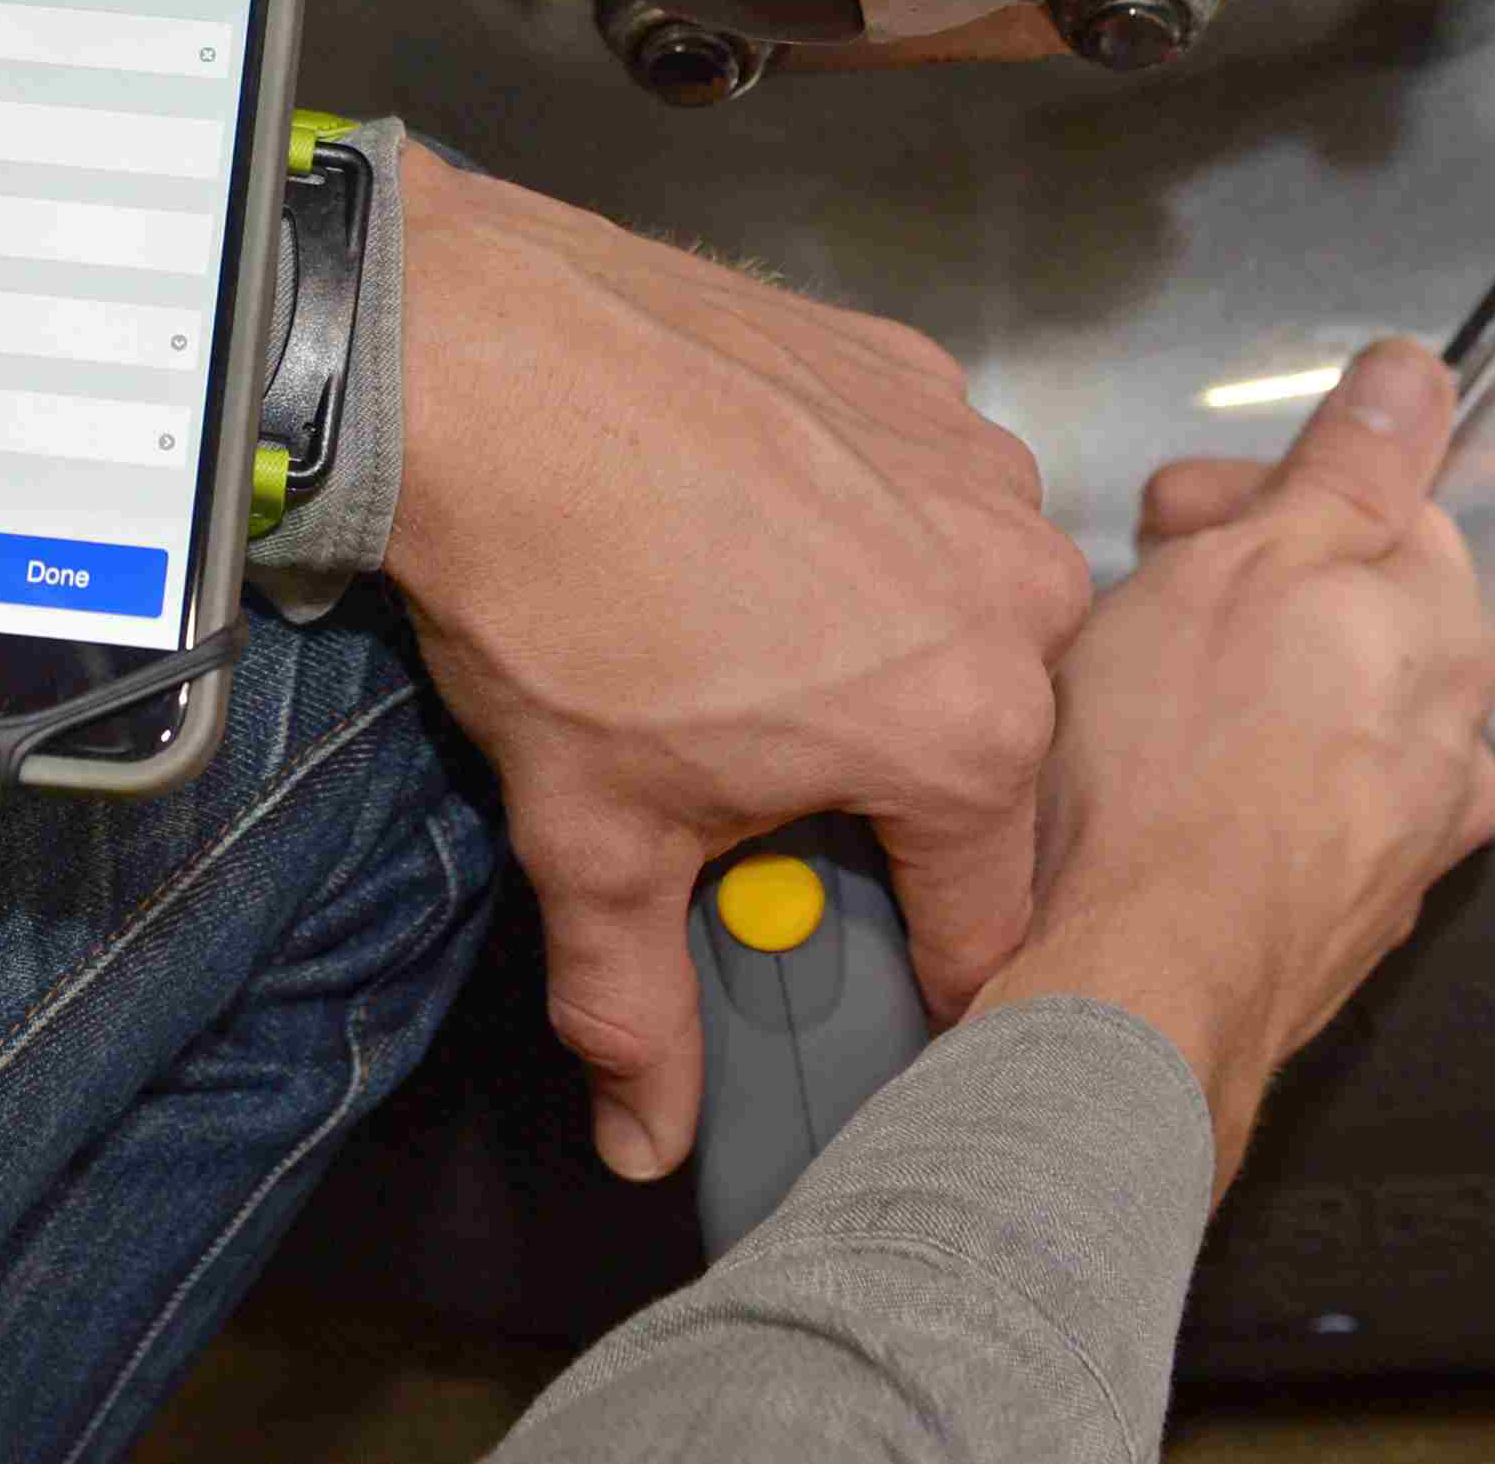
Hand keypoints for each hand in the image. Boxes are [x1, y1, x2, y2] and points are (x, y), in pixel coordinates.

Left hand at [384, 152, 1092, 1182]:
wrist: (478, 362)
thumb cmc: (550, 592)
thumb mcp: (595, 835)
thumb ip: (640, 1007)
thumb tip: (648, 1132)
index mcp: (973, 730)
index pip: (987, 915)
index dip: (919, 963)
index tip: (869, 963)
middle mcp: (1016, 587)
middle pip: (986, 748)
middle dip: (888, 784)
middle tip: (762, 772)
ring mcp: (974, 462)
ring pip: (962, 608)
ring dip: (882, 643)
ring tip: (739, 637)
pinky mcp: (915, 373)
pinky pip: (917, 487)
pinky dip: (853, 520)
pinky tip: (740, 524)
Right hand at [974, 338, 1494, 1183]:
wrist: (1139, 983)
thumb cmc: (1177, 769)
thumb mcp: (1248, 556)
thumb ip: (1349, 465)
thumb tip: (1422, 376)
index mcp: (1441, 632)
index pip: (1375, 507)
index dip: (1255, 497)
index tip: (1172, 519)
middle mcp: (1450, 741)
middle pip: (1349, 614)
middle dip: (1242, 588)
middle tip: (1136, 605)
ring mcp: (1403, 842)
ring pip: (1318, 717)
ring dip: (1236, 691)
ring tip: (1129, 709)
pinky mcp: (1340, 920)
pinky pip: (1289, 813)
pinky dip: (1230, 788)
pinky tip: (1153, 797)